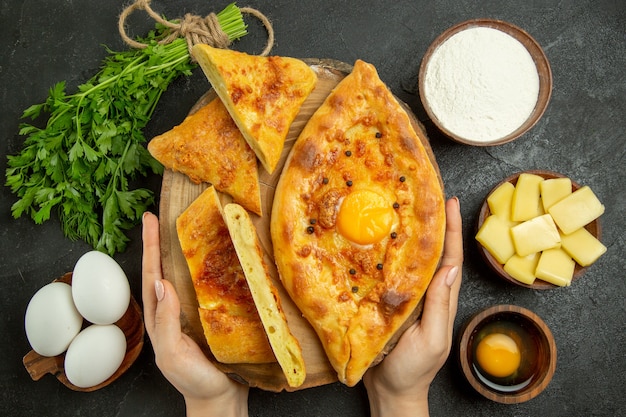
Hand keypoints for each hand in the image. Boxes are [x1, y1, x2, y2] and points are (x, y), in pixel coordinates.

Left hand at [141, 212, 248, 416]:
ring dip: (181, 252)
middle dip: (161, 242)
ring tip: (184, 228)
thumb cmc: (195, 380)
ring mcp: (191, 313)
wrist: (221, 399)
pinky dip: (205, 269)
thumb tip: (161, 282)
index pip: (151, 275)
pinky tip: (214, 258)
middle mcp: (172, 311)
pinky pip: (205, 287)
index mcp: (160, 318)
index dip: (150, 247)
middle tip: (160, 215)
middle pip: (164, 269)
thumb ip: (166, 320)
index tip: (149, 220)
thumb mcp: (174, 353)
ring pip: (183, 276)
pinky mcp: (211, 316)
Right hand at [363, 197, 463, 416]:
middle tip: (423, 197)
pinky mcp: (386, 304)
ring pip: (410, 262)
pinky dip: (386, 257)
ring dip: (410, 237)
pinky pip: (389, 275)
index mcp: (441, 300)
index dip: (451, 231)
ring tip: (401, 211)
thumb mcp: (432, 339)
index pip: (449, 259)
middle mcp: (426, 294)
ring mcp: (407, 299)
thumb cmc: (414, 370)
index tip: (448, 202)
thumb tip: (449, 269)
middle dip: (432, 225)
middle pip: (432, 254)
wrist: (390, 392)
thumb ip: (440, 306)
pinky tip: (376, 243)